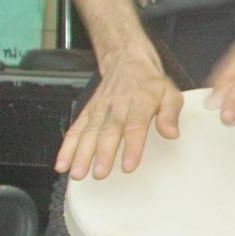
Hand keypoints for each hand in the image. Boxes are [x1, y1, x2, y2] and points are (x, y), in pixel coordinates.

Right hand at [57, 52, 180, 180]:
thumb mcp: (170, 94)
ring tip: (77, 173)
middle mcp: (117, 106)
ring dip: (81, 154)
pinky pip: (75, 129)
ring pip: (89, 133)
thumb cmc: (149, 83)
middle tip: (99, 173)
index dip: (132, 147)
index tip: (129, 165)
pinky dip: (67, 147)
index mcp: (139, 103)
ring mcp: (99, 109)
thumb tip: (171, 133)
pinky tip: (63, 163)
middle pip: (108, 132)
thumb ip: (170, 114)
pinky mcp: (87, 112)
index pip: (135, 127)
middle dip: (102, 154)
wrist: (127, 61)